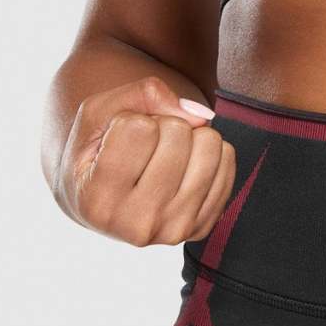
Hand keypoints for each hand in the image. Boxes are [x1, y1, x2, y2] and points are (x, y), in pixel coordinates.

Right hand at [54, 74, 236, 246]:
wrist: (106, 196)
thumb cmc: (99, 148)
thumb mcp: (100, 112)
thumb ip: (143, 94)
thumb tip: (202, 117)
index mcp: (97, 200)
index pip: (140, 127)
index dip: (131, 118)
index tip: (118, 137)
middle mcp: (136, 225)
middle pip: (179, 134)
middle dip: (164, 124)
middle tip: (144, 147)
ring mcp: (173, 230)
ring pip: (210, 145)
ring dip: (191, 135)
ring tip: (165, 153)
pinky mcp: (202, 227)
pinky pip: (228, 161)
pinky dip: (209, 151)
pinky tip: (183, 167)